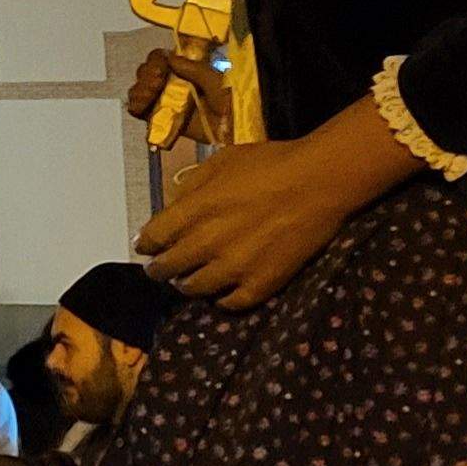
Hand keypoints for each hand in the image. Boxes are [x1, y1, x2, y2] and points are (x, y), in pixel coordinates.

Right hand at [124, 49, 230, 146]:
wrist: (237, 132)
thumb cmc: (233, 103)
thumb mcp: (218, 81)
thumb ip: (194, 69)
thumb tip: (169, 57)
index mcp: (186, 70)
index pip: (161, 58)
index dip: (156, 60)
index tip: (162, 67)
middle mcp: (172, 83)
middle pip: (146, 72)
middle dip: (146, 74)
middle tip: (157, 82)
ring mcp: (165, 101)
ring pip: (139, 89)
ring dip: (139, 89)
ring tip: (150, 95)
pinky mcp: (161, 119)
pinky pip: (139, 110)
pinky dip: (135, 105)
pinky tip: (143, 105)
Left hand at [137, 100, 415, 307]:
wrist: (321, 180)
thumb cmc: (271, 162)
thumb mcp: (221, 162)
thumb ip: (191, 187)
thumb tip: (171, 208)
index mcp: (195, 210)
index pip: (153, 237)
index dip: (146, 244)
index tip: (145, 247)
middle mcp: (209, 242)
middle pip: (168, 267)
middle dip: (159, 269)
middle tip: (159, 270)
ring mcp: (236, 266)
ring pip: (195, 288)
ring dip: (186, 285)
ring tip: (187, 282)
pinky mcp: (263, 282)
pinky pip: (232, 303)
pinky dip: (221, 300)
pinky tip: (221, 293)